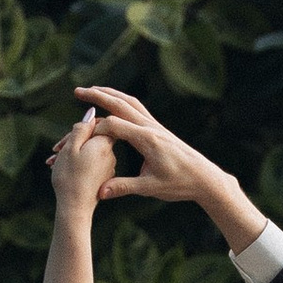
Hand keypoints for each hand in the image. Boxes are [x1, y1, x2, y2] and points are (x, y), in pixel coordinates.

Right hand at [45, 107, 118, 219]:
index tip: (63, 143)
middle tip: (57, 150)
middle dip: (73, 140)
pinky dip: (77, 162)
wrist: (77, 211)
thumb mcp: (71, 150)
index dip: (79, 129)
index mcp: (105, 143)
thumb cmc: (70, 179)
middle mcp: (112, 154)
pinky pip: (91, 161)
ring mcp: (109, 165)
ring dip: (72, 152)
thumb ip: (82, 129)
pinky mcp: (105, 175)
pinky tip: (62, 170)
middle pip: (94, 135)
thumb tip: (91, 113)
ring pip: (90, 149)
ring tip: (53, 162)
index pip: (97, 123)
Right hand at [71, 84, 260, 247]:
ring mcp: (156, 126)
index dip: (96, 130)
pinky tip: (115, 102)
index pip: (114, 125)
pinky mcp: (159, 128)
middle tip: (77, 91)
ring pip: (130, 102)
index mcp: (147, 140)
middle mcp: (151, 128)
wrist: (204, 178)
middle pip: (121, 104)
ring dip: (110, 94)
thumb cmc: (179, 183)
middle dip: (98, 96)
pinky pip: (138, 109)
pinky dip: (123, 101)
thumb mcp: (150, 188)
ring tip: (93, 90)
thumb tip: (99, 192)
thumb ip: (123, 187)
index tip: (82, 138)